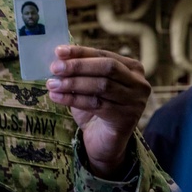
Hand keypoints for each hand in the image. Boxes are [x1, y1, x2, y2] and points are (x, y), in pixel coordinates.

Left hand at [45, 45, 150, 178]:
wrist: (103, 140)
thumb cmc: (95, 107)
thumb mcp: (88, 84)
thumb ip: (80, 70)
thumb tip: (59, 56)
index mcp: (132, 68)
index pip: (104, 54)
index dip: (81, 52)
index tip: (58, 51)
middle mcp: (139, 83)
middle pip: (107, 68)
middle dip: (78, 66)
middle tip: (55, 68)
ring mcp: (136, 101)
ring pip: (101, 86)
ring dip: (73, 83)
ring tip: (52, 84)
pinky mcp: (127, 118)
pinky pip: (96, 104)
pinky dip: (73, 99)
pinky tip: (57, 97)